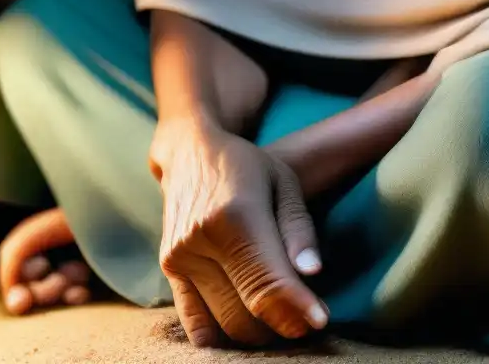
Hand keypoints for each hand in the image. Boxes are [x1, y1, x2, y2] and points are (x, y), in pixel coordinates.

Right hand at [150, 118, 326, 347]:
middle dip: (283, 324)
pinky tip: (249, 321)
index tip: (320, 321)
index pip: (268, 284)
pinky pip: (196, 326)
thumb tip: (312, 274)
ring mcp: (179, 258)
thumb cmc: (246, 166)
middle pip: (246, 315)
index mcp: (234, 215)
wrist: (190, 152)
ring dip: (258, 333)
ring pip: (224, 326)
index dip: (298, 311)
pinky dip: (225, 336)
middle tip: (306, 317)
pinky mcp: (168, 271)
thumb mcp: (284, 183)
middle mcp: (199, 240)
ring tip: (280, 315)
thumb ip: (299, 230)